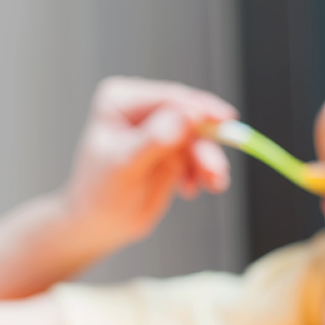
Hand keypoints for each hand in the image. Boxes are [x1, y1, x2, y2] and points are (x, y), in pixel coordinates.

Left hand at [65, 76, 237, 247]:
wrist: (97, 225)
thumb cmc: (99, 196)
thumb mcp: (125, 167)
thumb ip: (154, 141)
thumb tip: (185, 118)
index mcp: (121, 101)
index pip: (169, 99)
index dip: (200, 109)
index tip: (226, 121)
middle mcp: (141, 108)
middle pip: (189, 117)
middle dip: (205, 146)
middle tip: (216, 173)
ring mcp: (158, 127)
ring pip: (198, 138)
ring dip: (208, 162)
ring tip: (213, 185)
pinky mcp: (171, 148)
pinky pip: (198, 154)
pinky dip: (203, 171)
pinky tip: (191, 190)